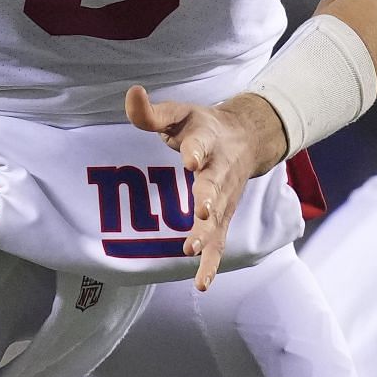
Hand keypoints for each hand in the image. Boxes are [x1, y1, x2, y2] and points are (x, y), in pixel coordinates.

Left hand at [124, 85, 285, 290]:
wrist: (246, 139)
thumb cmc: (201, 126)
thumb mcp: (178, 112)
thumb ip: (152, 111)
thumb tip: (131, 92)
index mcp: (207, 140)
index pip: (200, 144)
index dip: (195, 151)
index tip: (190, 159)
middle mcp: (219, 170)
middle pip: (214, 186)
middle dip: (208, 198)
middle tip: (202, 212)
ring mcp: (224, 197)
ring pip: (218, 220)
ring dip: (206, 235)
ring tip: (190, 251)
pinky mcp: (223, 218)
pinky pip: (218, 243)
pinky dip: (211, 263)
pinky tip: (201, 284)